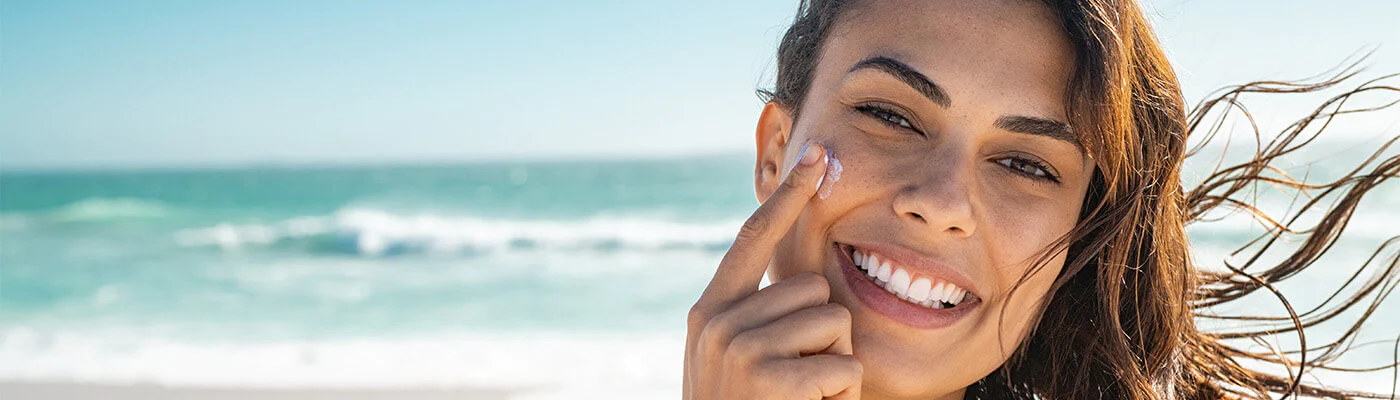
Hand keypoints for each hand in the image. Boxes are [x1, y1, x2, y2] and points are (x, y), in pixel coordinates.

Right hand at [683, 142, 861, 399]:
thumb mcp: (734, 362)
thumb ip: (755, 317)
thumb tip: (807, 280)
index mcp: (709, 311)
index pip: (751, 238)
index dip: (788, 197)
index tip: (819, 156)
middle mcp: (717, 321)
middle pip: (812, 291)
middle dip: (822, 338)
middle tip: (794, 384)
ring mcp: (739, 348)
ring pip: (833, 324)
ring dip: (832, 369)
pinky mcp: (767, 378)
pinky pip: (843, 366)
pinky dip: (840, 399)